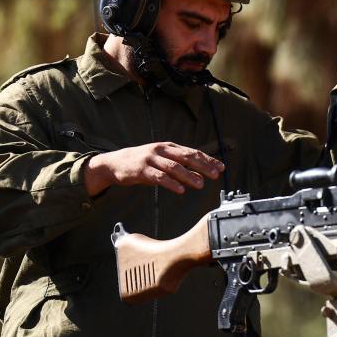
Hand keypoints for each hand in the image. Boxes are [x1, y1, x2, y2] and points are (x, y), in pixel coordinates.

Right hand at [85, 142, 223, 196]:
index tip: (221, 167)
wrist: (115, 163)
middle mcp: (161, 150)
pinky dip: (171, 183)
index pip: (193, 152)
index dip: (208, 160)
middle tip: (216, 175)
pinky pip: (159, 177)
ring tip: (201, 184)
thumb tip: (200, 175)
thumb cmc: (143, 163)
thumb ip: (181, 166)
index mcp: (169, 147)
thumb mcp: (163, 161)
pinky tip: (180, 189)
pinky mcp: (141, 171)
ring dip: (189, 176)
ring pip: (174, 167)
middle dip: (203, 166)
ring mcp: (151, 159)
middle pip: (186, 157)